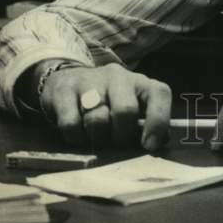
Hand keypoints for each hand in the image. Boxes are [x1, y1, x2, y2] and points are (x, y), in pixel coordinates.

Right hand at [39, 63, 170, 151]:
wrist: (68, 79)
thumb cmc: (107, 101)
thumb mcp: (132, 107)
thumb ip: (146, 124)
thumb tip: (158, 143)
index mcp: (140, 82)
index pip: (159, 94)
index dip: (158, 121)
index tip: (149, 145)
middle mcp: (117, 77)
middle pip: (125, 111)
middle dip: (121, 137)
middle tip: (115, 145)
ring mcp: (89, 81)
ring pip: (97, 120)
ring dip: (97, 139)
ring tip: (95, 139)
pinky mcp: (64, 90)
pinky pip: (71, 124)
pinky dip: (75, 138)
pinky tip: (77, 135)